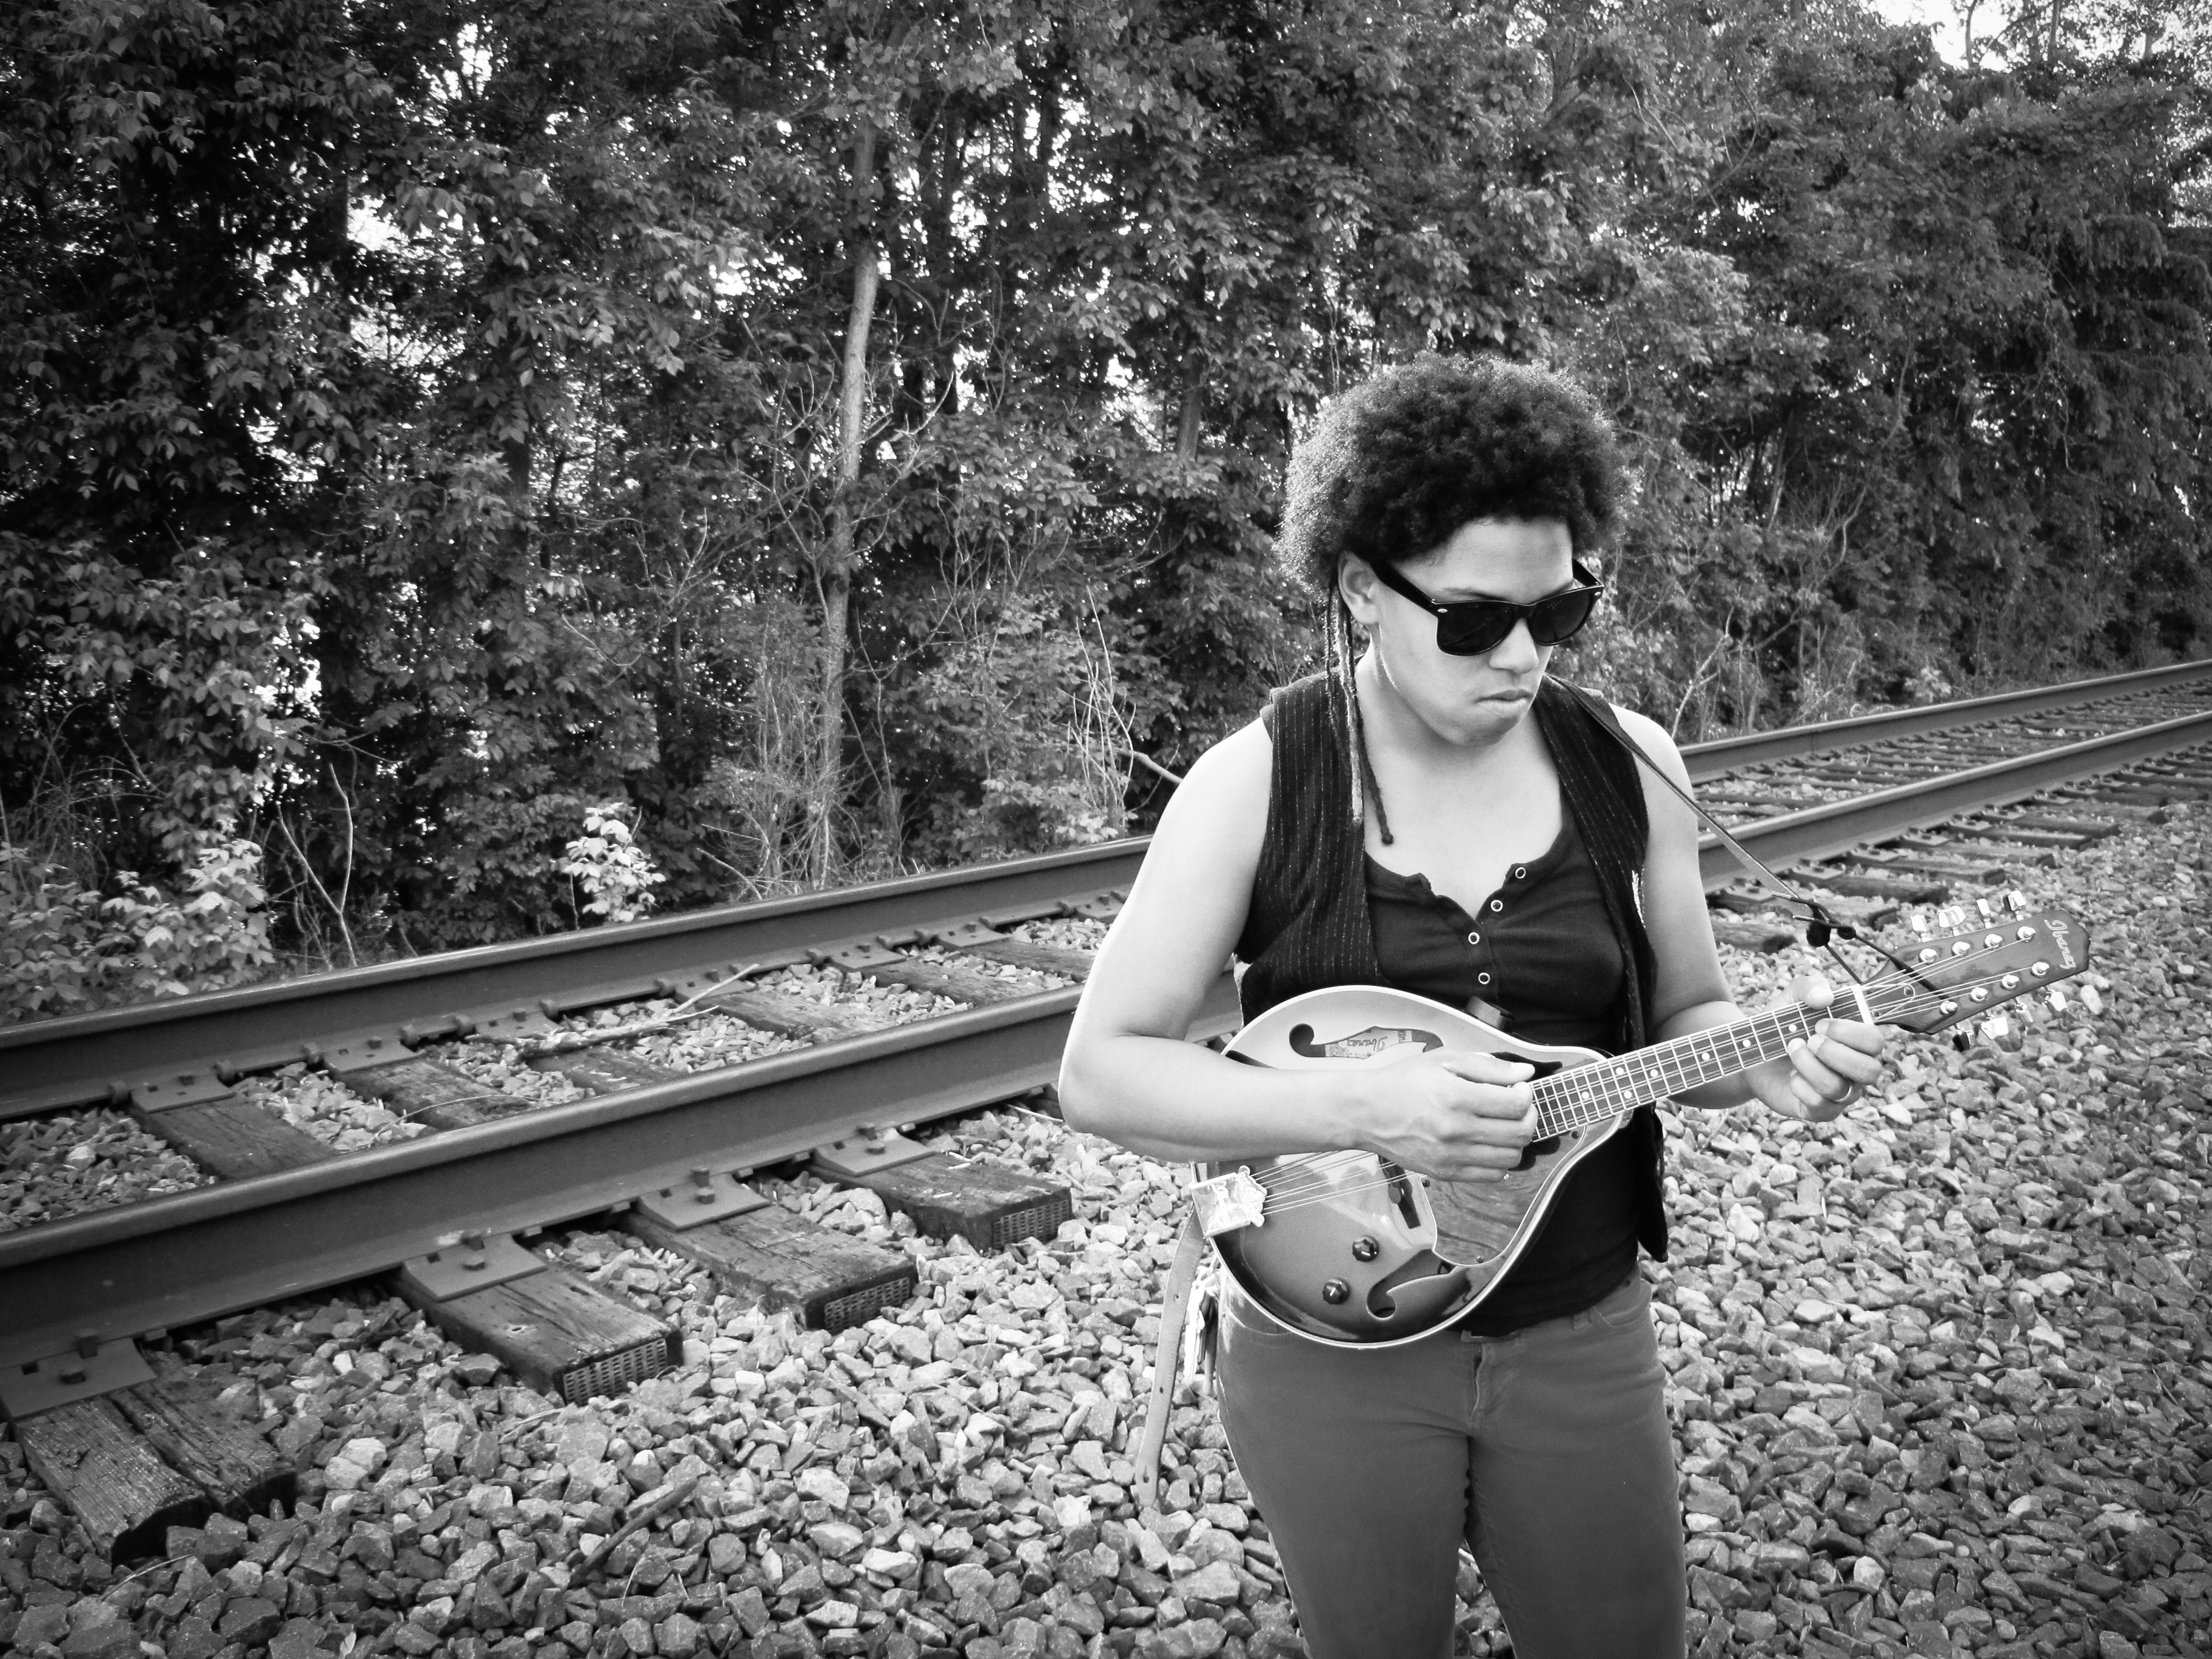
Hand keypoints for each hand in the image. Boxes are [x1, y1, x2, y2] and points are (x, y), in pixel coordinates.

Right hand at [1353, 1048, 1536, 1182]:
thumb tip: (1524, 1072)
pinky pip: (1491, 1176)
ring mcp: (1451, 1156)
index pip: (1517, 1104)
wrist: (1365, 1112)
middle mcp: (1457, 1131)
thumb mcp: (1443, 1060)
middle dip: (1529, 1117)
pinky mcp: (1445, 1173)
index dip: (1527, 1094)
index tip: (1519, 1087)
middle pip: (1520, 1133)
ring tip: (1504, 1125)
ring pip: (1511, 1158)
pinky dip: (1500, 1162)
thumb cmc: (1402, 1081)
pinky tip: (1490, 1144)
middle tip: (1518, 1106)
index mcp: (1458, 1097)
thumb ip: (1487, 1066)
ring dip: (1516, 1141)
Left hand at [1748, 973, 1889, 1122]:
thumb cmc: (1781, 1025)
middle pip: (1870, 1070)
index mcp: (1856, 1041)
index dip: (1850, 1032)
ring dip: (1811, 1067)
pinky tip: (1790, 1077)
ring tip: (1791, 1049)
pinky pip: (1821, 1106)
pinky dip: (1801, 1087)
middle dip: (1835, 1053)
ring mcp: (1841, 1092)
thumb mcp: (1791, 998)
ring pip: (1841, 1089)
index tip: (1820, 1023)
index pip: (1875, 1041)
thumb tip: (1826, 996)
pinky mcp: (1820, 1110)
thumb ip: (1809, 986)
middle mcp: (1855, 1069)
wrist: (1751, 1053)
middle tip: (1809, 1039)